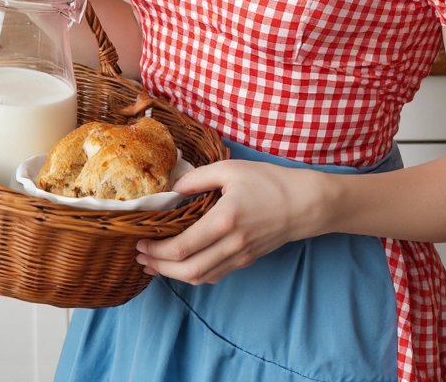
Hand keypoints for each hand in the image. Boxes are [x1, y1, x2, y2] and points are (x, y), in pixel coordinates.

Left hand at [134, 160, 325, 284]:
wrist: (305, 204)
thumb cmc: (269, 182)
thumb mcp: (231, 169)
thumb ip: (198, 178)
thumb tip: (173, 188)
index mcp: (224, 220)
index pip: (182, 247)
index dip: (156, 250)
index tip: (141, 242)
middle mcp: (230, 244)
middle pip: (186, 270)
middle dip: (159, 267)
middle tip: (141, 257)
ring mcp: (239, 256)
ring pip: (200, 277)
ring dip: (173, 274)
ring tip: (155, 264)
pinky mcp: (246, 260)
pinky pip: (214, 275)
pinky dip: (194, 274)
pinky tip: (184, 264)